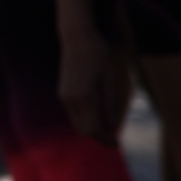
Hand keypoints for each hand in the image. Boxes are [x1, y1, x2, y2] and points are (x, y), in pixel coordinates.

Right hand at [57, 28, 130, 142]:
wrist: (76, 36)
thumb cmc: (96, 54)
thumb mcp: (109, 79)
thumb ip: (109, 105)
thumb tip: (112, 127)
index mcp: (81, 97)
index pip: (91, 129)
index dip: (105, 139)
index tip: (117, 144)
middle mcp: (68, 99)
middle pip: (82, 128)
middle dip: (98, 136)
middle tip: (114, 138)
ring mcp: (63, 95)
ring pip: (77, 121)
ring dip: (92, 127)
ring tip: (108, 127)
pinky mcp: (63, 91)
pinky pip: (74, 113)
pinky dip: (86, 118)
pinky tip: (98, 113)